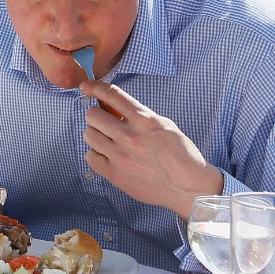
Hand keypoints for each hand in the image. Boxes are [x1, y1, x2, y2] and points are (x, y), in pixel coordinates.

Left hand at [79, 81, 223, 217]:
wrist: (188, 187)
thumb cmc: (180, 155)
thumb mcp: (163, 125)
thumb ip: (138, 116)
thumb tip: (112, 108)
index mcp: (144, 120)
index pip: (112, 95)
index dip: (94, 87)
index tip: (86, 86)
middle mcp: (130, 136)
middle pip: (93, 116)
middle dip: (97, 116)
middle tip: (104, 123)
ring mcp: (120, 156)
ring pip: (89, 135)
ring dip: (96, 135)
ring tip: (108, 141)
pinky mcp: (115, 174)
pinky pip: (90, 157)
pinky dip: (96, 154)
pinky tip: (108, 156)